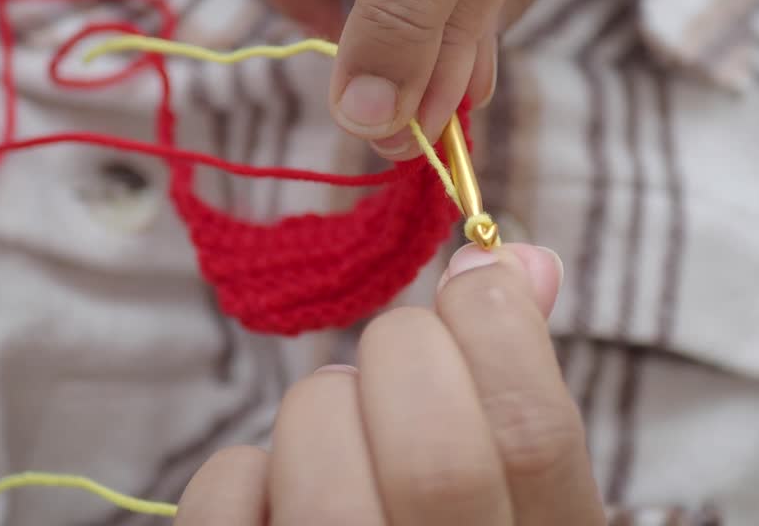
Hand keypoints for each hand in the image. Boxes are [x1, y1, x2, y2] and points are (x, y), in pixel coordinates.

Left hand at [175, 243, 604, 524]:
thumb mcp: (518, 497)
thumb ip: (519, 388)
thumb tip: (523, 260)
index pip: (532, 432)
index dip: (497, 325)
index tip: (475, 277)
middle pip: (431, 448)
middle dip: (404, 353)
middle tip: (396, 362)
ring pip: (319, 451)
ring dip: (324, 405)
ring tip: (341, 438)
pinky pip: (226, 492)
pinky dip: (246, 470)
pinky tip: (282, 495)